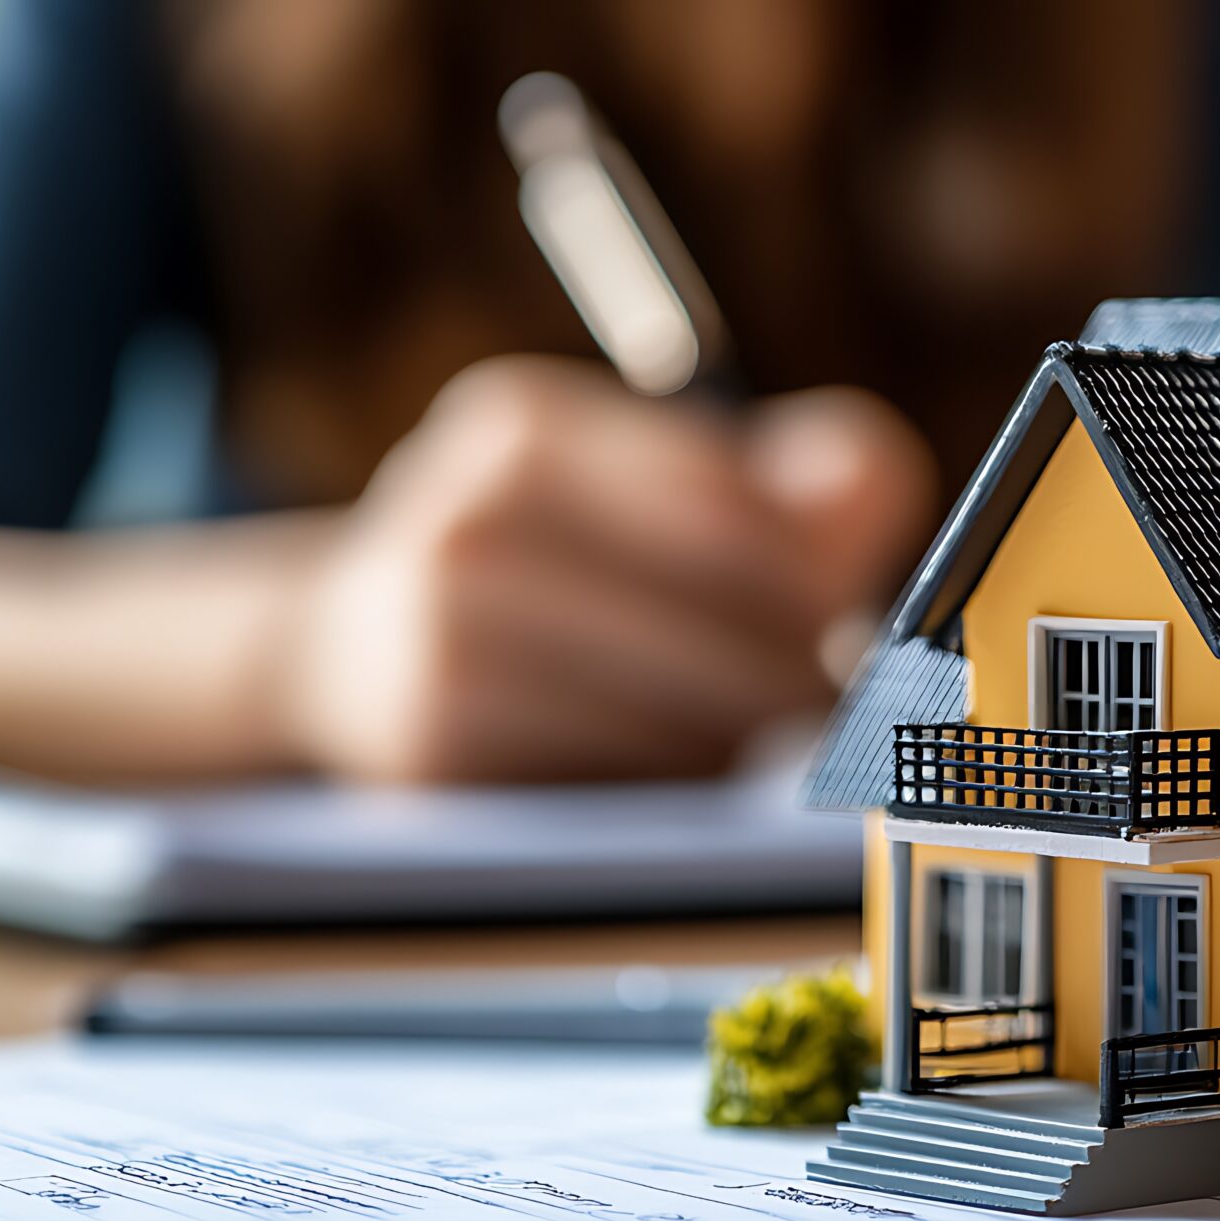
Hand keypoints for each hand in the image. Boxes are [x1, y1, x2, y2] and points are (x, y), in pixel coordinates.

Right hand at [280, 356, 933, 783]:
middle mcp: (469, 521)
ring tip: (746, 737)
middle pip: (735, 622)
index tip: (844, 628)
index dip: (819, 586)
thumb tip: (874, 489)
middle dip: (803, 674)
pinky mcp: (440, 756)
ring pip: (696, 720)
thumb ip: (790, 484)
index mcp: (527, 429)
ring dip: (750, 744)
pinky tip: (671, 773)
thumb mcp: (651, 484)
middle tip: (831, 707)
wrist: (345, 654)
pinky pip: (631, 788)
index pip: (740, 515)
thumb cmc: (554, 565)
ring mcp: (440, 642)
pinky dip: (678, 791)